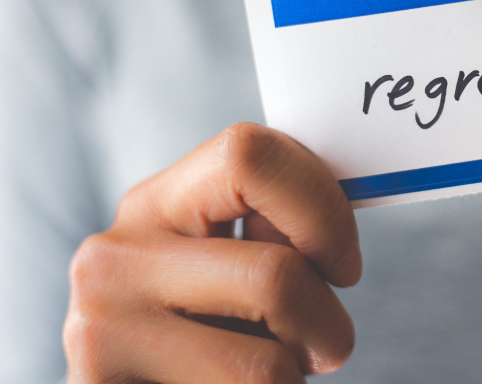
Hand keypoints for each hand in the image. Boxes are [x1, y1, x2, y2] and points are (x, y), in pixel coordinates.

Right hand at [63, 123, 360, 383]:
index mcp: (154, 204)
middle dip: (326, 325)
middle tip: (322, 346)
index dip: (323, 209)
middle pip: (276, 275)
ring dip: (296, 378)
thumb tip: (340, 216)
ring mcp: (102, 334)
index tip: (342, 266)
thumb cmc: (201, 340)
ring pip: (267, 366)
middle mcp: (114, 258)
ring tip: (268, 378)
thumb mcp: (223, 270)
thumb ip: (269, 235)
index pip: (251, 155)